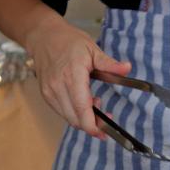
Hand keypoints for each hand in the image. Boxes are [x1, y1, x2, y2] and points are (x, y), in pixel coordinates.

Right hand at [25, 18, 130, 137]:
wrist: (43, 37)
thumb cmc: (69, 42)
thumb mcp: (92, 49)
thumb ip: (109, 63)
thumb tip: (127, 68)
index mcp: (72, 76)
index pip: (82, 108)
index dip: (93, 125)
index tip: (105, 133)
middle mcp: (58, 87)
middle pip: (75, 118)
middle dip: (93, 124)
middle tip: (108, 116)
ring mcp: (49, 92)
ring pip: (68, 117)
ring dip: (84, 119)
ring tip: (96, 103)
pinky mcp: (46, 94)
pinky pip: (61, 111)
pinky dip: (74, 113)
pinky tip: (84, 102)